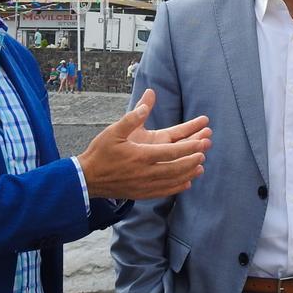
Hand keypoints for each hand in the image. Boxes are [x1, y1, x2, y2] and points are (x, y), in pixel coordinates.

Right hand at [78, 89, 210, 199]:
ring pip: (172, 180)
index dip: (189, 147)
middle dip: (193, 159)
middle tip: (205, 152)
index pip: (172, 151)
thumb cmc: (100, 152)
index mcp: (141, 155)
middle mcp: (145, 172)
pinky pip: (164, 192)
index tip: (203, 142)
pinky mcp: (141, 194)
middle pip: (176, 167)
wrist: (86, 179)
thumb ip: (133, 116)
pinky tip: (186, 183)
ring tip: (201, 167)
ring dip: (188, 173)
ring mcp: (144, 185)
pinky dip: (177, 187)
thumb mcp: (114, 131)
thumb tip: (148, 99)